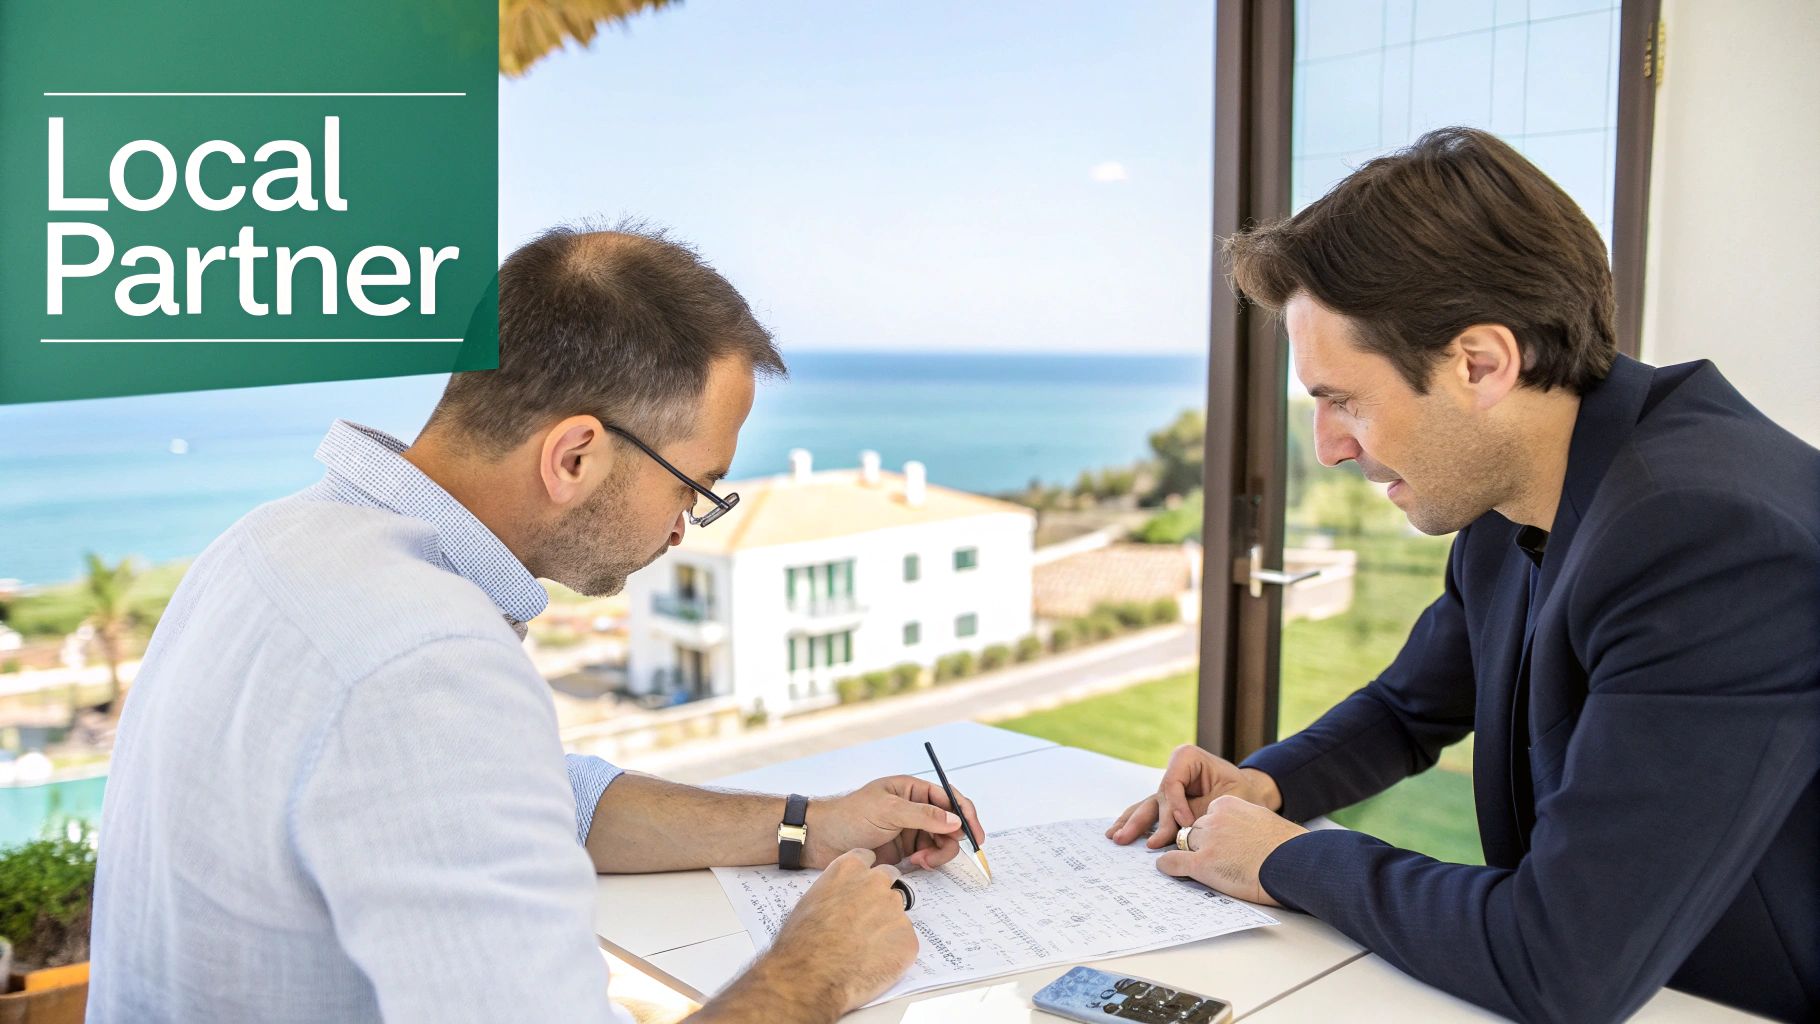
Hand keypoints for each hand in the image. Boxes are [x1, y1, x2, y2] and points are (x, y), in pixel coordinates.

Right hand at [762, 848, 918, 1012]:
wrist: (811, 977)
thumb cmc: (801, 943)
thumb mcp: (810, 901)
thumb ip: (835, 890)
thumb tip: (842, 899)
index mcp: (850, 869)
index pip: (868, 858)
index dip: (865, 874)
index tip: (862, 885)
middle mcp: (877, 883)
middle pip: (889, 879)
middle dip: (881, 894)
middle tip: (867, 918)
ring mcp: (895, 910)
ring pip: (897, 913)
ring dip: (886, 925)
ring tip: (864, 948)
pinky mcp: (908, 939)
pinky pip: (904, 941)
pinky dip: (893, 952)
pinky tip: (872, 964)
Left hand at [804, 775, 984, 870]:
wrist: (822, 840)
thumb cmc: (849, 816)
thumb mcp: (888, 811)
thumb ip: (923, 815)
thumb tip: (955, 820)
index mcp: (912, 789)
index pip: (949, 798)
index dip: (965, 815)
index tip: (975, 834)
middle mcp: (915, 808)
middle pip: (949, 823)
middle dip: (950, 839)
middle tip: (939, 854)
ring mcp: (910, 829)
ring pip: (941, 842)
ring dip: (938, 853)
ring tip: (920, 861)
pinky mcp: (905, 850)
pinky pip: (929, 855)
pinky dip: (928, 862)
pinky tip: (914, 864)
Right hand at [1106, 744, 1280, 848]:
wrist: (1251, 793)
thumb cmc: (1242, 791)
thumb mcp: (1228, 797)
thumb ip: (1202, 811)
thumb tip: (1184, 832)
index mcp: (1187, 758)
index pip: (1172, 782)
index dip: (1175, 804)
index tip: (1187, 823)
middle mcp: (1174, 771)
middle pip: (1156, 797)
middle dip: (1142, 820)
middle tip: (1127, 838)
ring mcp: (1168, 788)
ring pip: (1147, 806)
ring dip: (1131, 823)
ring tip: (1115, 837)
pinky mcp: (1167, 804)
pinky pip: (1150, 814)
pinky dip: (1136, 824)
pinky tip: (1117, 832)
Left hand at [1153, 795, 1305, 904]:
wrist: (1294, 863)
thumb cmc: (1289, 848)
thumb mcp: (1265, 822)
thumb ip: (1248, 823)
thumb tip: (1248, 837)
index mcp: (1229, 804)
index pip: (1209, 814)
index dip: (1213, 831)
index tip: (1220, 841)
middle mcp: (1214, 819)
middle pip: (1194, 829)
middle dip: (1201, 843)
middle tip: (1215, 858)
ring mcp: (1207, 840)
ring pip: (1184, 843)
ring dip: (1188, 854)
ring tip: (1197, 866)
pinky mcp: (1202, 863)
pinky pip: (1173, 861)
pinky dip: (1168, 866)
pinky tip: (1167, 868)